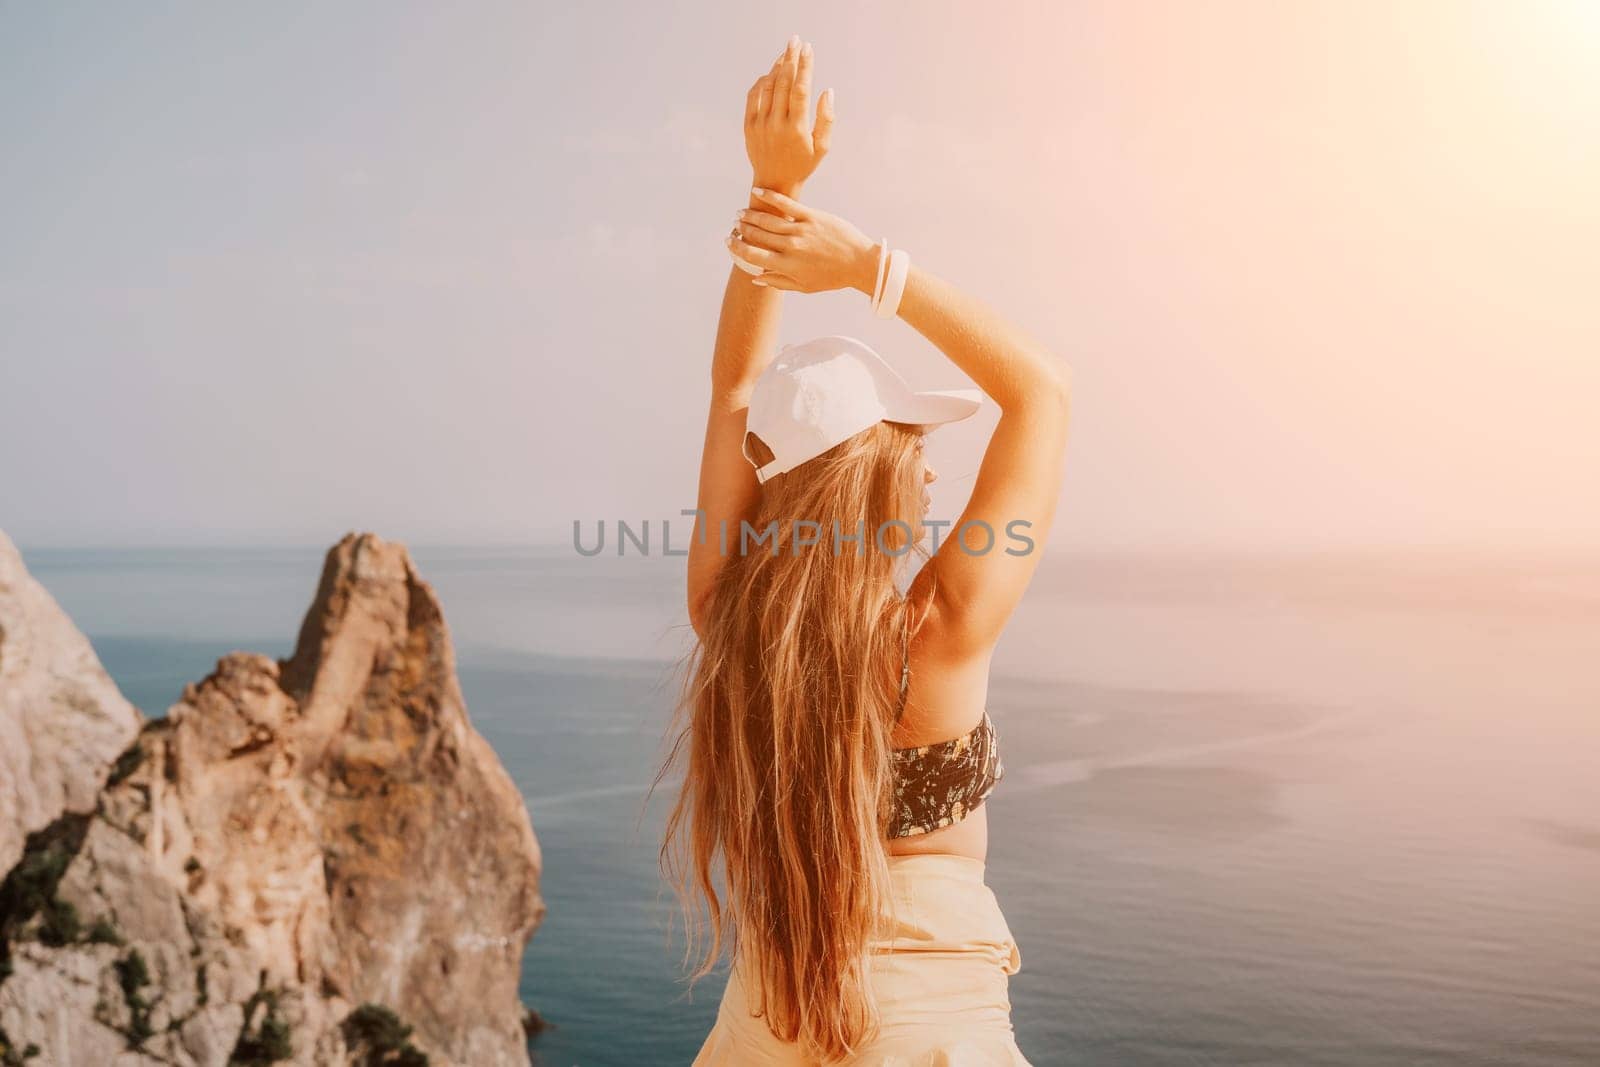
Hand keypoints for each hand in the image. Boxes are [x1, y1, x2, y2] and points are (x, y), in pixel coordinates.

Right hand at [726, 187, 878, 294]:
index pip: (754, 255)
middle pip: (758, 235)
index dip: (738, 248)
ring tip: (741, 212)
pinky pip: (786, 205)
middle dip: (743, 229)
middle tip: (734, 224)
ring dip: (751, 215)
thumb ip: (779, 282)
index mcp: (787, 266)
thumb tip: (756, 278)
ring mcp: (801, 230)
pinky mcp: (812, 217)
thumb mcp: (804, 287)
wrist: (860, 263)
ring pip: (768, 220)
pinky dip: (770, 197)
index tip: (730, 242)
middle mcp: (791, 247)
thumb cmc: (832, 278)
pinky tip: (757, 192)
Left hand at [744, 36, 833, 193]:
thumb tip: (828, 91)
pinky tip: (771, 73)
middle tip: (795, 40)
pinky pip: (754, 95)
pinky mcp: (749, 125)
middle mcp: (776, 124)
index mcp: (797, 129)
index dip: (805, 66)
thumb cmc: (803, 164)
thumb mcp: (822, 147)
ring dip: (777, 66)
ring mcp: (760, 124)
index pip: (800, 89)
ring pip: (768, 86)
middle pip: (783, 82)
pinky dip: (762, 81)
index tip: (808, 48)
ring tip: (785, 53)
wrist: (773, 183)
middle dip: (790, 58)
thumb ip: (827, 119)